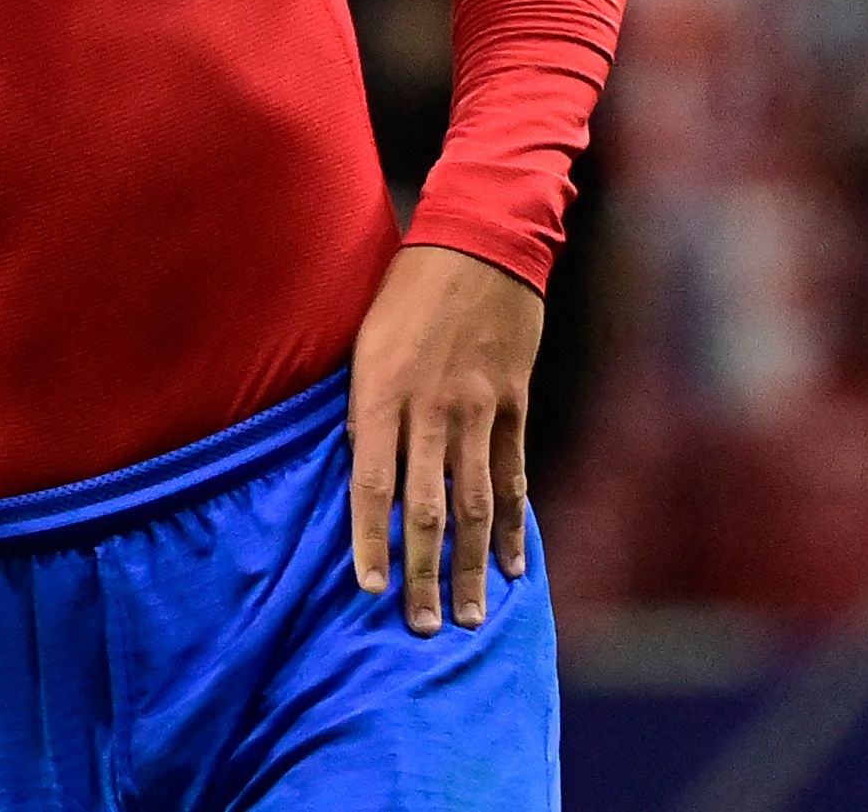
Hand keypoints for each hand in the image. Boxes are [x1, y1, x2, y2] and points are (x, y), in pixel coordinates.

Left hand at [349, 244, 543, 635]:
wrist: (480, 240)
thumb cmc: (404, 286)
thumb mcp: (363, 336)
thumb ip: (360, 401)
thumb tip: (353, 462)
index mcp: (380, 390)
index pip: (370, 483)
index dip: (368, 539)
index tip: (366, 588)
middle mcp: (430, 408)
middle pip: (424, 507)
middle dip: (420, 572)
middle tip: (421, 627)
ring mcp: (478, 409)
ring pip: (474, 502)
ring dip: (471, 564)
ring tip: (472, 615)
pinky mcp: (514, 404)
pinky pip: (512, 475)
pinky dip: (514, 524)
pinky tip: (514, 563)